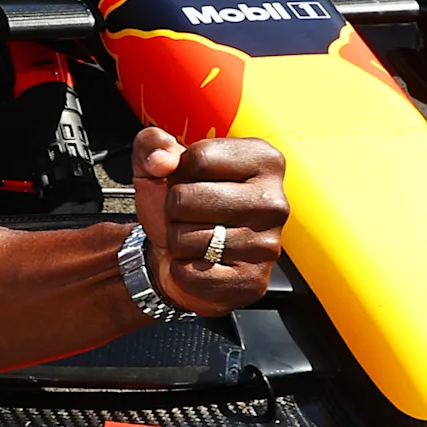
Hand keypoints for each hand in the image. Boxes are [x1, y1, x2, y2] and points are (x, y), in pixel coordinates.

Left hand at [128, 128, 284, 317]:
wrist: (178, 255)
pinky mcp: (252, 282)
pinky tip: (200, 263)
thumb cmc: (181, 205)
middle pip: (187, 198)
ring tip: (196, 237)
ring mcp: (267, 245)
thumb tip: (162, 160)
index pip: (199, 158)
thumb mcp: (159, 163)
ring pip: (185, 238)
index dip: (179, 172)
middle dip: (174, 208)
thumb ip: (152, 144)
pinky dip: (182, 270)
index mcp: (264, 160)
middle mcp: (274, 202)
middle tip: (191, 215)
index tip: (192, 182)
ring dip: (177, 240)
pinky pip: (190, 273)